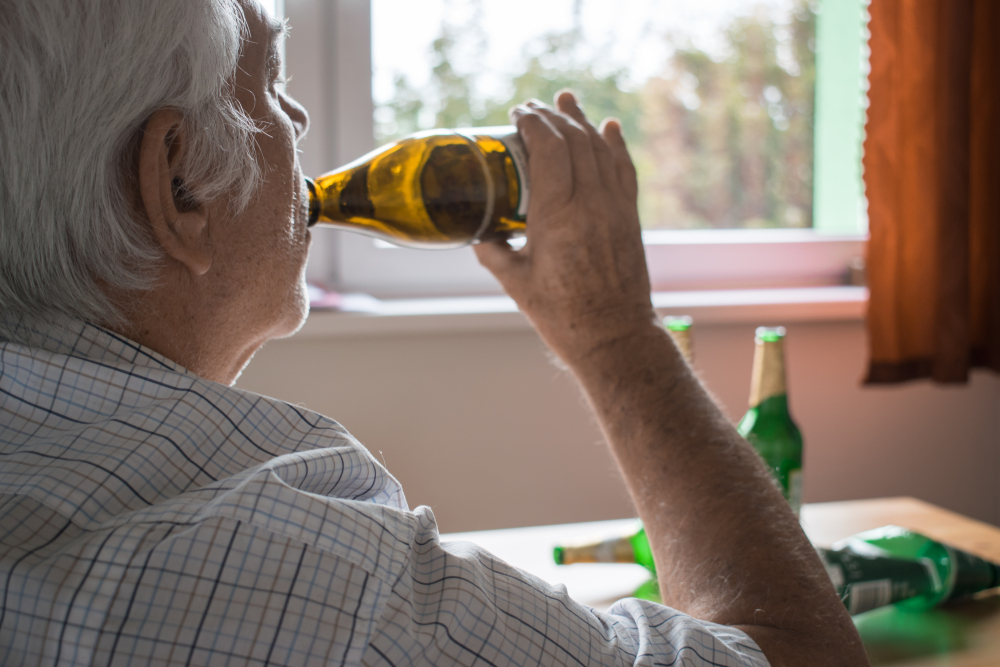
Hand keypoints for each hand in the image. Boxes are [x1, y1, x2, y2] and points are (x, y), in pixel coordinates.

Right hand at [474, 92, 659, 364]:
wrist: (613, 336)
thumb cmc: (563, 316)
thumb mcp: (516, 283)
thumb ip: (494, 252)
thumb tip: (480, 234)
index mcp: (557, 215)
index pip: (548, 148)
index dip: (534, 123)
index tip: (518, 114)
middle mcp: (589, 204)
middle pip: (574, 140)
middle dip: (553, 116)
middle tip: (534, 107)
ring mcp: (614, 209)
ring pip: (600, 149)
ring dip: (582, 121)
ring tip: (567, 101)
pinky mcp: (629, 219)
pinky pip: (624, 170)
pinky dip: (615, 145)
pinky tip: (609, 128)